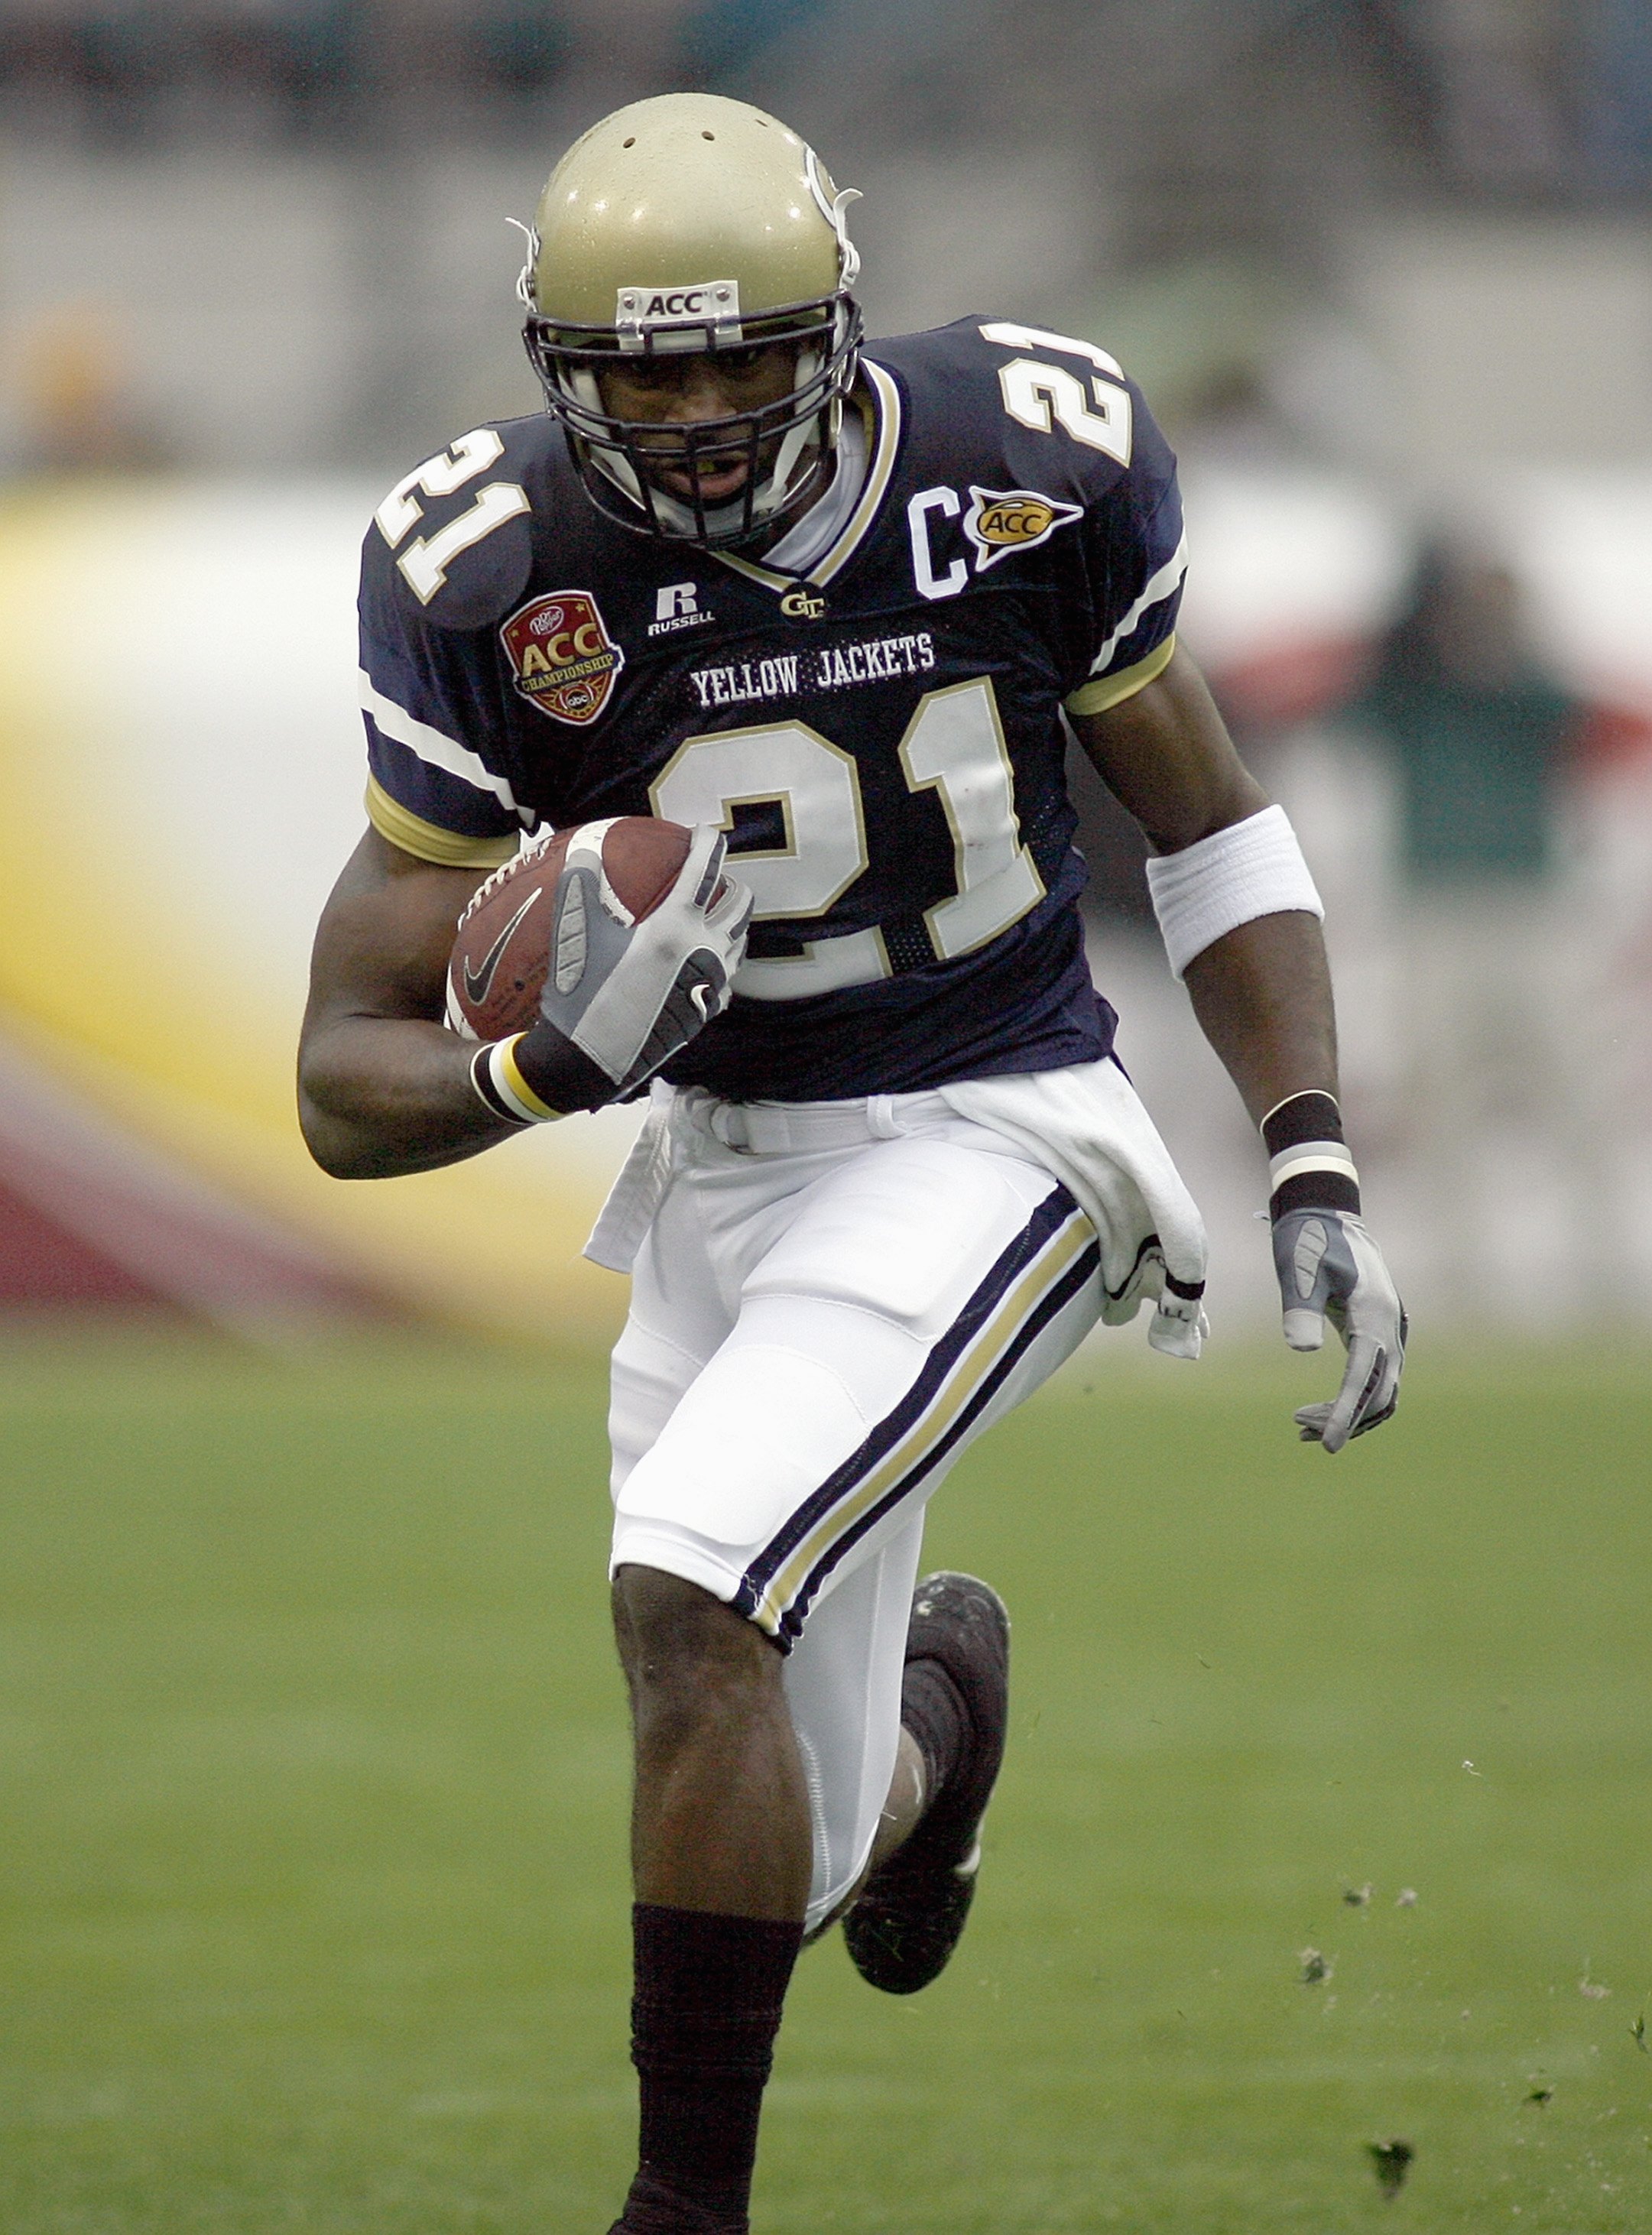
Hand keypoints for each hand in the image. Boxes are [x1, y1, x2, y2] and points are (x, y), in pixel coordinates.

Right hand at [517, 824, 752, 1108]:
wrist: (590, 1061)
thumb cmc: (581, 994)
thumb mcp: (574, 934)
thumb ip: (581, 885)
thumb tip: (584, 849)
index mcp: (675, 928)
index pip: (704, 872)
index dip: (708, 845)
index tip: (705, 831)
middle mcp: (704, 953)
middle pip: (739, 905)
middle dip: (733, 883)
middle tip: (716, 876)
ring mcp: (710, 985)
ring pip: (740, 941)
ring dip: (734, 921)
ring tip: (717, 913)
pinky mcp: (706, 1011)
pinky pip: (728, 977)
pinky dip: (723, 959)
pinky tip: (707, 961)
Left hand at [1271, 1208, 1405, 1452]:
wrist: (1326, 1213)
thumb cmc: (1308, 1241)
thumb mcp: (1298, 1270)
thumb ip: (1299, 1308)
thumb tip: (1302, 1351)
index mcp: (1373, 1315)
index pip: (1364, 1379)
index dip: (1345, 1414)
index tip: (1326, 1446)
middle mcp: (1389, 1327)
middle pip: (1378, 1393)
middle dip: (1343, 1419)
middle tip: (1298, 1431)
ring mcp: (1389, 1330)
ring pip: (1381, 1391)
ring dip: (1349, 1414)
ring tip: (1302, 1427)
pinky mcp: (1379, 1331)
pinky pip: (1376, 1378)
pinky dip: (1354, 1400)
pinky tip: (1320, 1409)